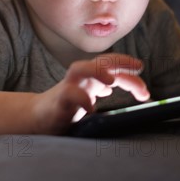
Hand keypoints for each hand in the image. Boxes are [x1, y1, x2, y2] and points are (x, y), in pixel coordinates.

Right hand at [31, 53, 149, 134]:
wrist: (36, 119)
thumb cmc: (65, 109)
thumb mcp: (88, 97)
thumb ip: (102, 89)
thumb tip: (122, 84)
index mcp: (90, 79)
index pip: (110, 65)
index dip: (127, 67)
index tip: (144, 83)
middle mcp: (80, 80)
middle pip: (99, 61)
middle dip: (120, 62)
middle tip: (139, 69)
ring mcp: (67, 88)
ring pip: (79, 68)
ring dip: (96, 71)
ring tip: (111, 82)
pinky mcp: (57, 103)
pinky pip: (68, 94)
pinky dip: (81, 99)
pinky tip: (91, 109)